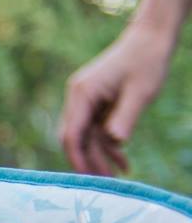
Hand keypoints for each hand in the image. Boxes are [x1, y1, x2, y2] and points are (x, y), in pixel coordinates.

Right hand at [61, 24, 176, 176]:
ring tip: (118, 178)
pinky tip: (123, 160)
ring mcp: (87, 100)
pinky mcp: (97, 102)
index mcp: (82, 94)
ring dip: (101, 156)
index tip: (88, 179)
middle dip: (88, 162)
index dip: (78, 159)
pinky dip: (109, 144)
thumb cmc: (147, 61)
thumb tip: (115, 142)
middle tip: (105, 185)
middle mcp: (79, 98)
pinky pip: (98, 129)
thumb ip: (125, 117)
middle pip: (76, 138)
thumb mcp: (141, 92)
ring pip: (88, 136)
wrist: (151, 37)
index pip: (71, 133)